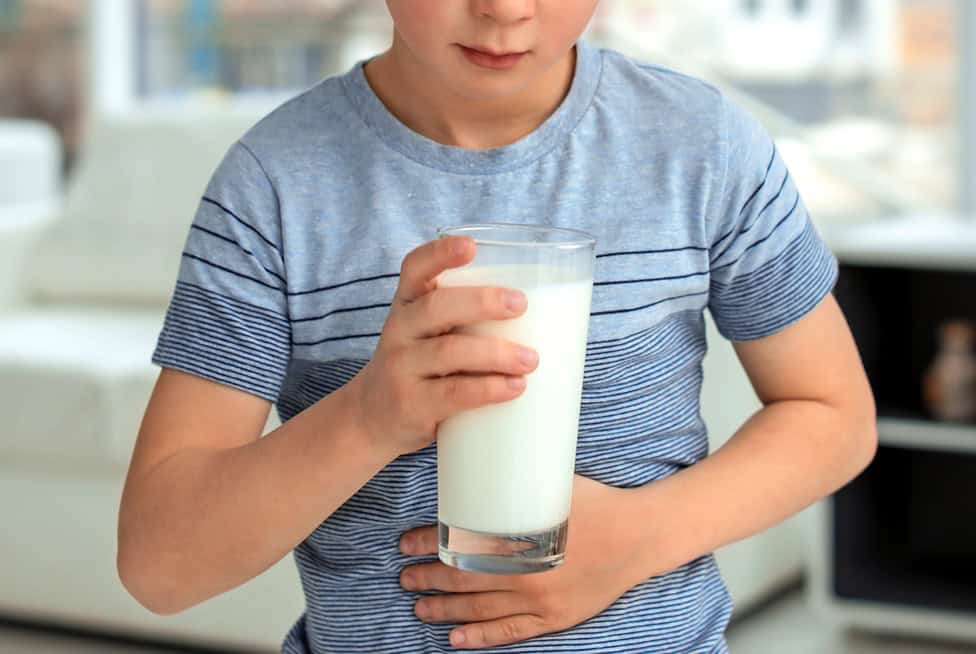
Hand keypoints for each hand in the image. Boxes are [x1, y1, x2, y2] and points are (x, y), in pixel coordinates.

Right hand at [347, 236, 539, 456]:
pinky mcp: (411, 404)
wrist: (372, 419)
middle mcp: (400, 330)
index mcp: (408, 304)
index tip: (471, 245)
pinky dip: (488, 389)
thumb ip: (467, 319)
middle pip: (437, 306)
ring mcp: (402, 368)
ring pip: (449, 351)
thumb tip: (550, 312)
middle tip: (522, 304)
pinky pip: (453, 393)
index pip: (415, 268)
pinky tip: (515, 387)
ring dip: (496, 353)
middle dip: (482, 302)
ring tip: (531, 359)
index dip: (440, 253)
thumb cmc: (420, 367)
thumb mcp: (428, 333)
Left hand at [398, 476, 644, 649]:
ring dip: (444, 609)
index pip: (461, 543)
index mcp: (520, 538)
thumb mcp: (553, 487)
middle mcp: (525, 573)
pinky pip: (509, 632)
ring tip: (419, 607)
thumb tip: (485, 471)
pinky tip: (455, 638)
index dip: (430, 543)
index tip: (407, 543)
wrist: (640, 535)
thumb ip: (519, 486)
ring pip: (480, 609)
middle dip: (428, 577)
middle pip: (463, 579)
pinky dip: (480, 636)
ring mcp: (540, 600)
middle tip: (404, 576)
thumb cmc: (598, 504)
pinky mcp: (554, 618)